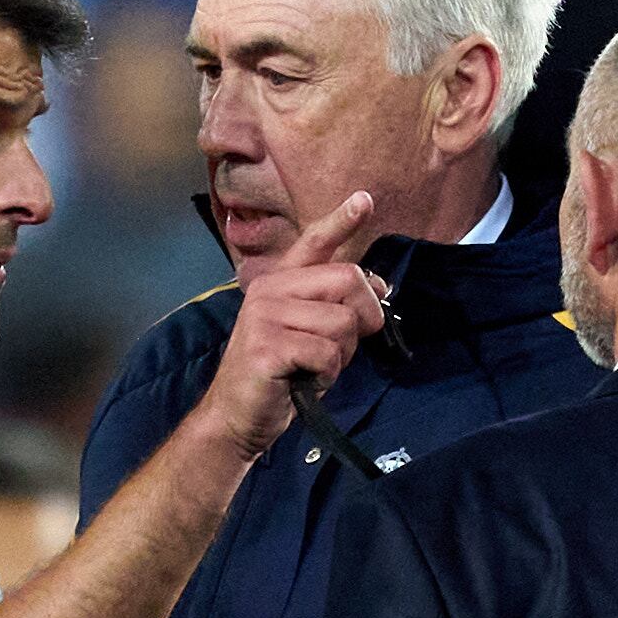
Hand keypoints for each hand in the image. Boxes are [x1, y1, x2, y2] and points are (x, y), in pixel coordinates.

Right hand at [189, 191, 384, 458]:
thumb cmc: (279, 377)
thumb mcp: (311, 334)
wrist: (237, 418)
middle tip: (348, 345)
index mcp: (279, 282)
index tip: (364, 200)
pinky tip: (303, 380)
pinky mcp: (267, 346)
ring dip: (341, 355)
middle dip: (365, 315)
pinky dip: (326, 374)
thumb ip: (338, 306)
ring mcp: (265, 316)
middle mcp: (269, 289)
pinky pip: (327, 352)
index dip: (341, 221)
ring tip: (314, 368)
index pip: (314, 242)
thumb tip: (379, 285)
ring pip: (342, 322)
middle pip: (347, 279)